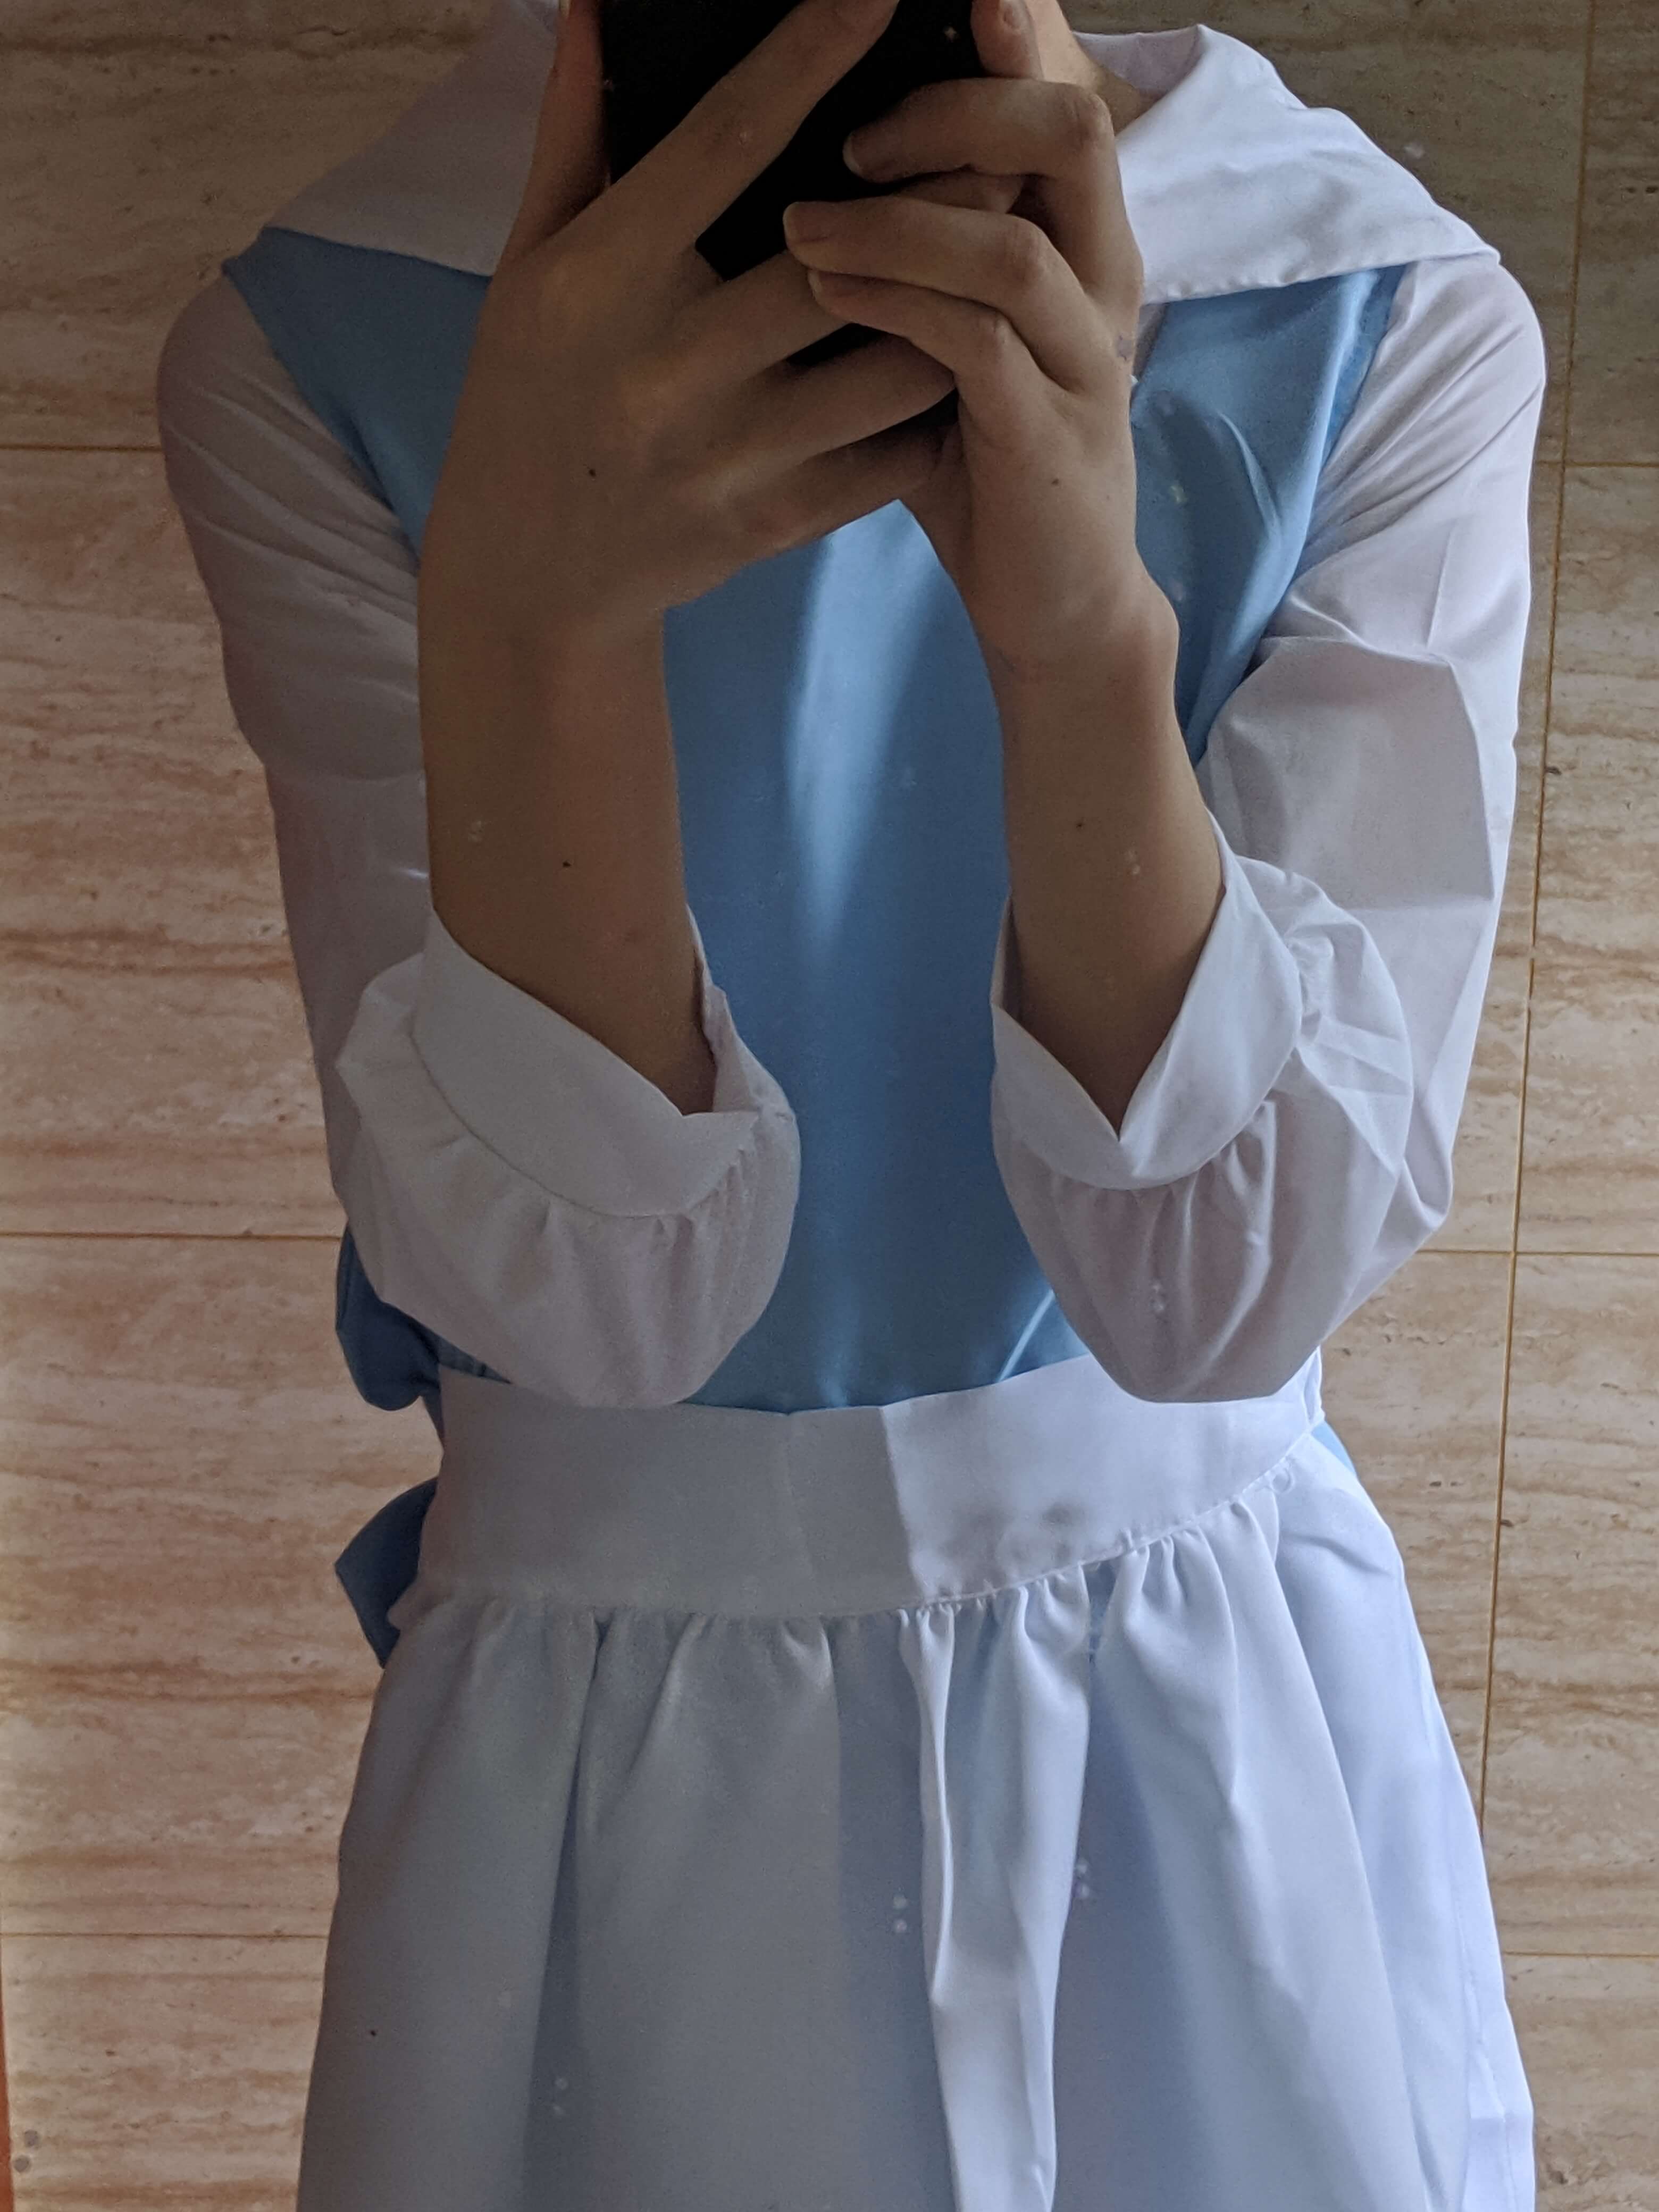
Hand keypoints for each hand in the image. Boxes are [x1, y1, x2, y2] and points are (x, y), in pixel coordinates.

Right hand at [420, 0, 1027, 659]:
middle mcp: (669, 365)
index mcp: (605, 278)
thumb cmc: (528, 394)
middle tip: (1002, 144)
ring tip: (1004, 261)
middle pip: (840, 259)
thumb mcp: (531, 261)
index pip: (725, 144)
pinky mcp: (771, 523)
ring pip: (890, 368)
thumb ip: (575, 132)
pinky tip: (969, 372)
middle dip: (933, 198)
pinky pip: (888, 460)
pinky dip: (936, 413)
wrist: (529, 574)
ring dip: (958, 312)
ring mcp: (727, 454)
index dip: (809, 57)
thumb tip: (596, 2)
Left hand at [781, 0, 1175, 685]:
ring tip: (800, 218)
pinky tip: (826, 284)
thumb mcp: (943, 332)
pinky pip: (978, 343)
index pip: (1061, 101)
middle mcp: (1100, 282)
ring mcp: (1083, 360)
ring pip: (1013, 241)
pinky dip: (896, 302)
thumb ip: (908, 247)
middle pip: (1068, 134)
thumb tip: (803, 161)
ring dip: (901, 215)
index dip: (1014, 35)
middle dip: (959, 101)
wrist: (1052, 602)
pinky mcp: (1048, 436)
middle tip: (849, 126)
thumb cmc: (978, 459)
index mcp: (1079, 242)